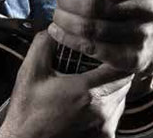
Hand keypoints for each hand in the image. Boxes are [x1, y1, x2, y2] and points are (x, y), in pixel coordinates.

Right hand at [0, 31, 132, 137]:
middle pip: (125, 81)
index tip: (104, 48)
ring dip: (112, 86)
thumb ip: (44, 43)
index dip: (115, 54)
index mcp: (86, 91)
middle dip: (114, 68)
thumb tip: (57, 26)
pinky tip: (91, 101)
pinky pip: (116, 115)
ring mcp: (104, 127)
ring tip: (93, 80)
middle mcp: (101, 110)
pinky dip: (109, 105)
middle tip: (98, 61)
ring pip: (122, 97)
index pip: (120, 66)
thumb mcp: (30, 71)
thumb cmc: (27, 111)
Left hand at [50, 0, 152, 91]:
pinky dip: (69, 39)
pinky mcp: (134, 60)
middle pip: (100, 5)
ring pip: (93, 28)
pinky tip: (58, 31)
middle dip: (71, 0)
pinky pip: (94, 49)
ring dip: (66, 20)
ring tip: (57, 15)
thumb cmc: (128, 1)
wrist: (150, 36)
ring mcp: (146, 38)